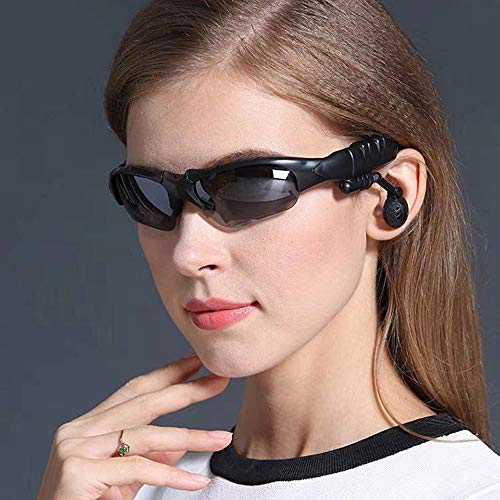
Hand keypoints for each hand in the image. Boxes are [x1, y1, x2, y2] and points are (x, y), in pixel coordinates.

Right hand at [36, 353, 231, 498]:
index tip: (198, 361)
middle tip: (219, 380)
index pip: (136, 389)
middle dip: (186, 391)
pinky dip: (171, 477)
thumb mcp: (125, 478)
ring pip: (145, 435)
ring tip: (221, 439)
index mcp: (91, 424)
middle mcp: (80, 429)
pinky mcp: (78, 471)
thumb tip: (181, 445)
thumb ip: (150, 458)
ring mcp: (76, 447)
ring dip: (190, 436)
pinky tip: (196, 482)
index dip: (169, 373)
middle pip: (144, 402)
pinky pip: (137, 468)